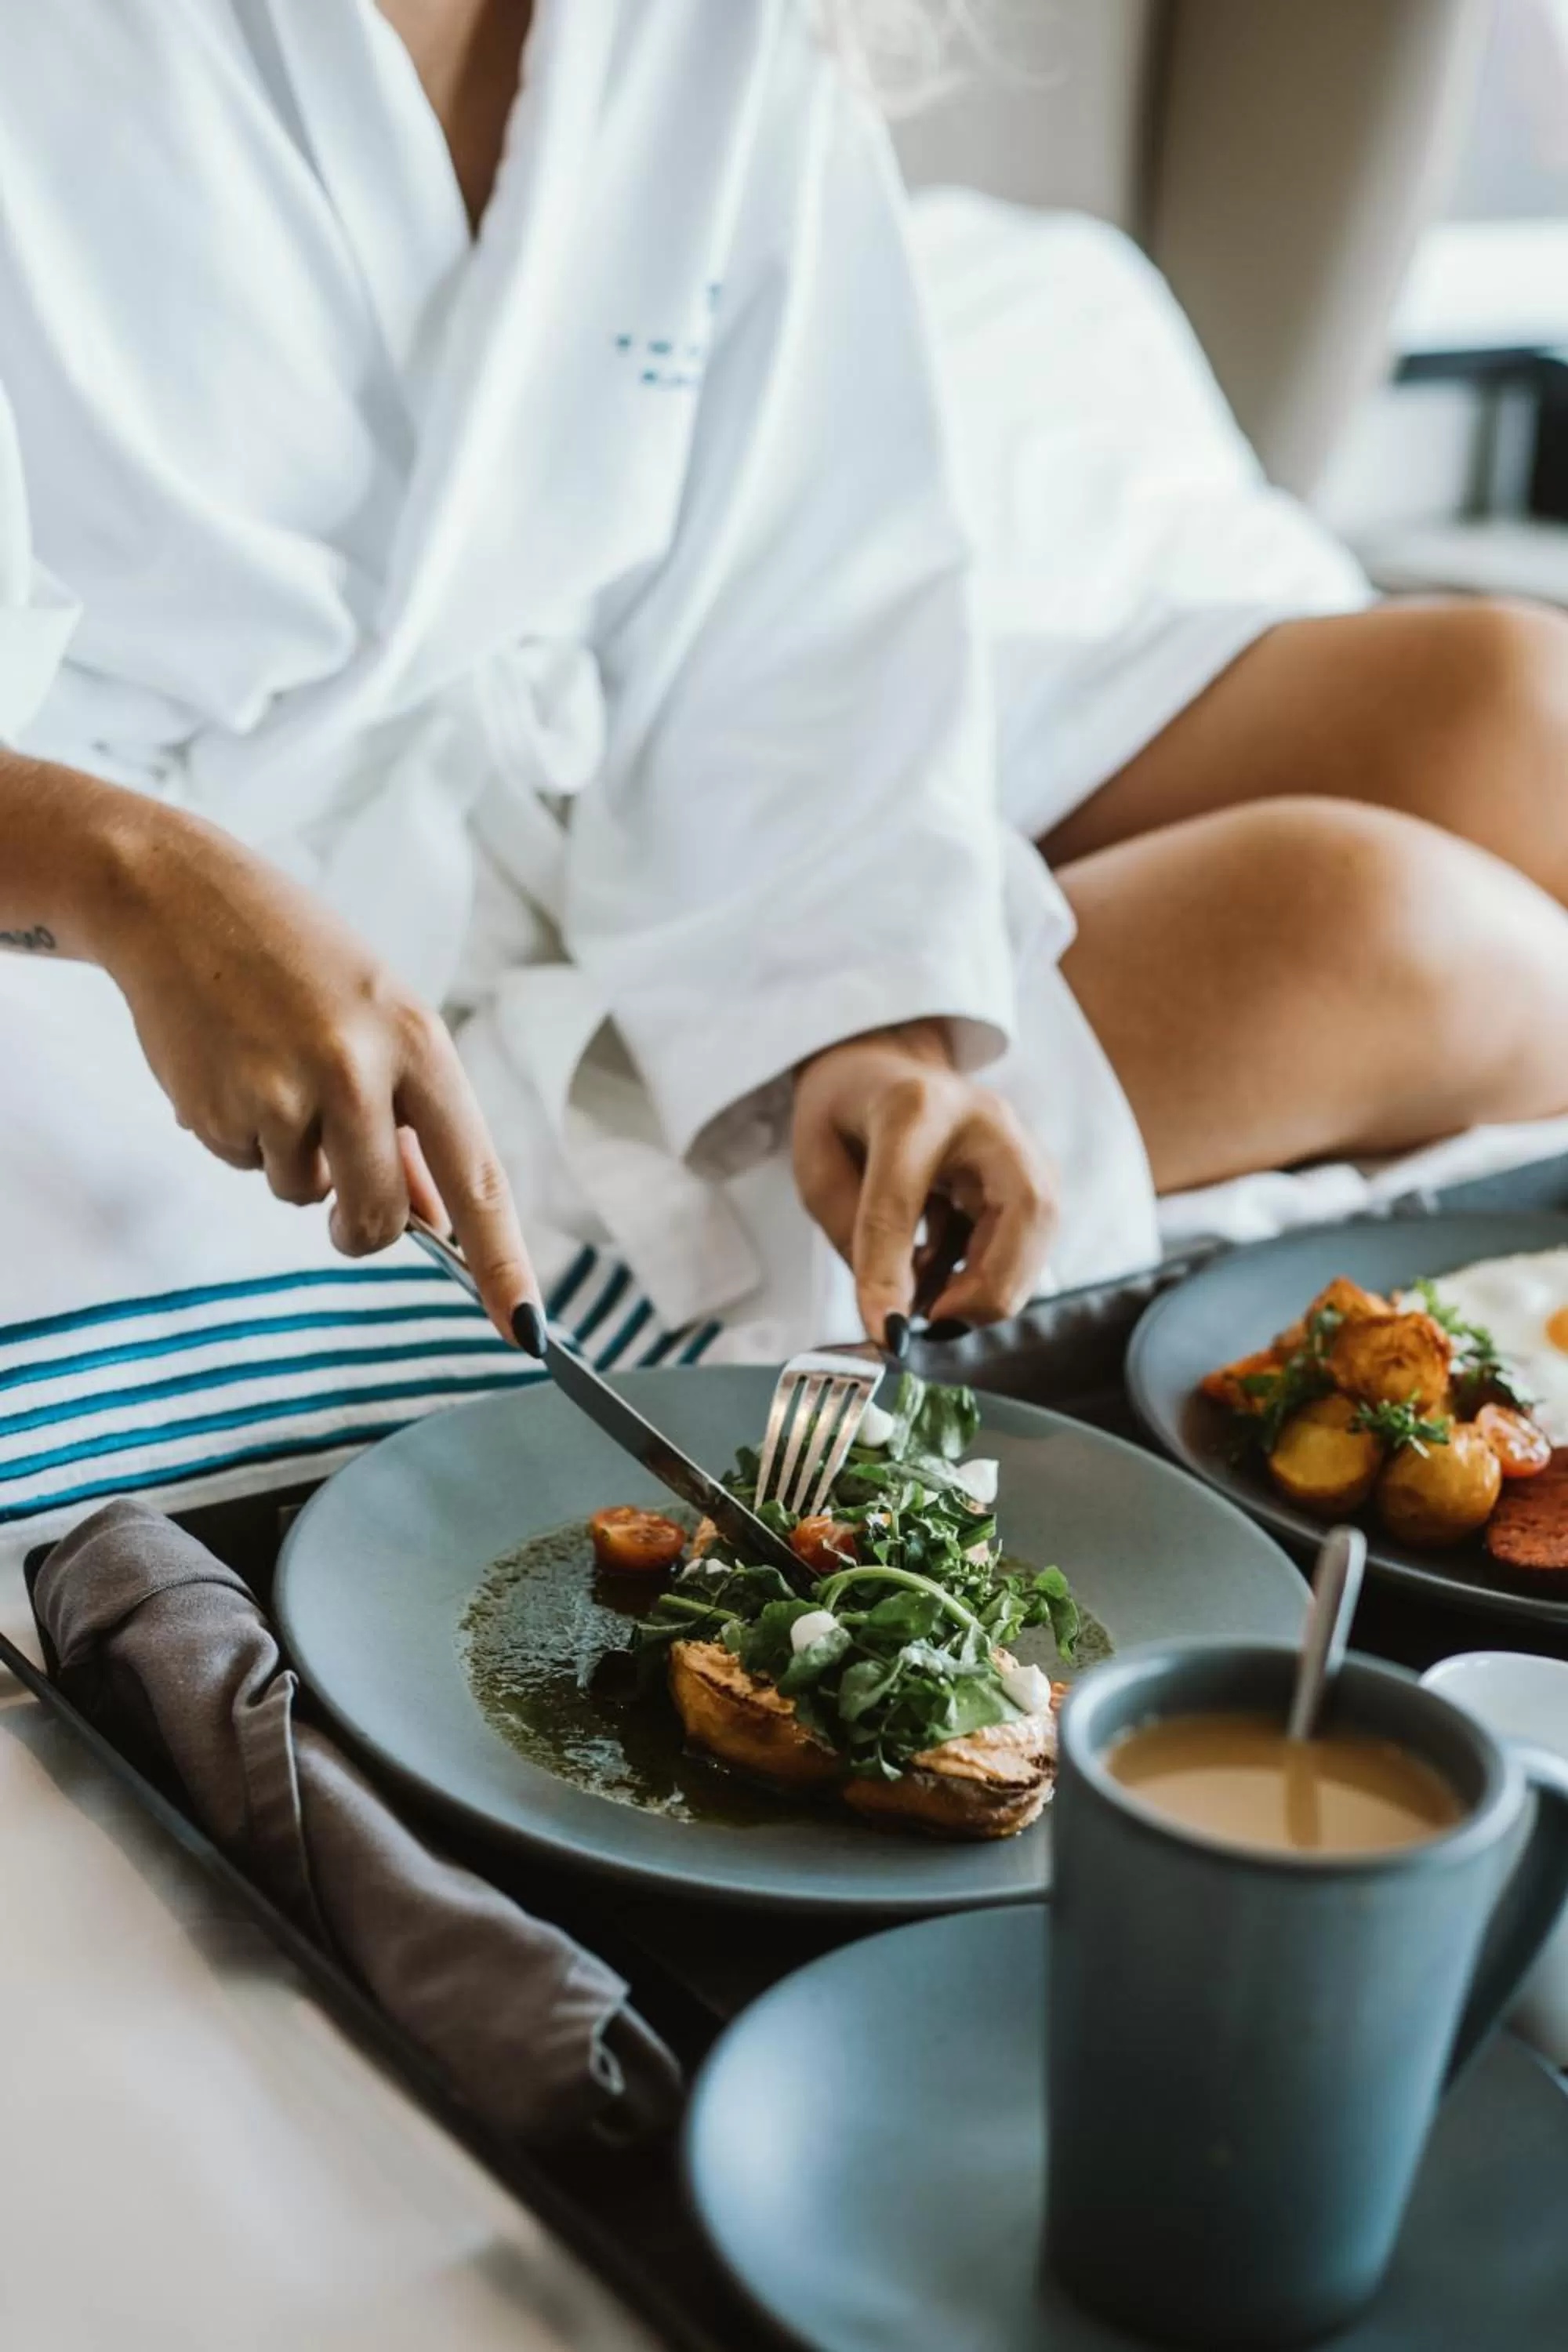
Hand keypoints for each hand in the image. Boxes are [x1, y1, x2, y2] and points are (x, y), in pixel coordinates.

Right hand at [91, 800, 536, 1338]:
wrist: (178, 898)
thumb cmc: (298, 963)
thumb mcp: (380, 1021)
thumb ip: (412, 1121)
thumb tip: (436, 1221)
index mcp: (420, 1043)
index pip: (478, 1177)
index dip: (504, 1264)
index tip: (528, 1332)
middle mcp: (359, 1070)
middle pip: (379, 1219)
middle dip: (362, 1227)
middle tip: (342, 1192)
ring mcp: (283, 1092)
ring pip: (306, 1196)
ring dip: (293, 1161)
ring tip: (274, 1072)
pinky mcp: (217, 1108)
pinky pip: (246, 1166)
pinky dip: (241, 1135)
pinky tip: (231, 1066)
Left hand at [791, 1020, 1056, 1341]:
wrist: (887, 1067)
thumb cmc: (848, 1113)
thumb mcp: (818, 1164)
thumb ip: (850, 1234)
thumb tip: (891, 1313)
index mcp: (912, 1106)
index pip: (901, 1198)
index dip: (891, 1271)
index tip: (883, 1332)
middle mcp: (985, 1120)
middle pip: (1023, 1210)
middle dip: (987, 1287)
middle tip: (931, 1322)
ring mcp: (1021, 1144)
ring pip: (1040, 1232)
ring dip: (989, 1286)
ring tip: (928, 1299)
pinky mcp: (1035, 1175)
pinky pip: (1030, 1241)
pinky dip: (989, 1275)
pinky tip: (941, 1272)